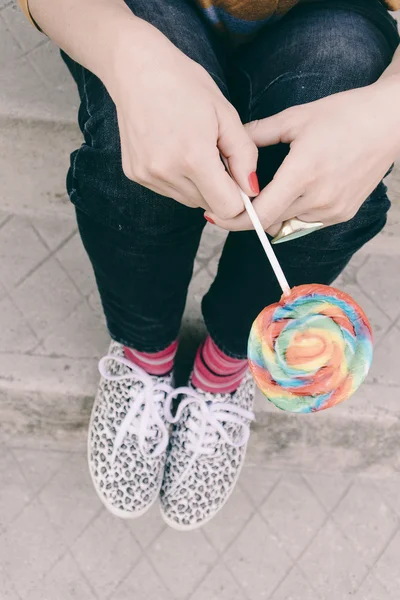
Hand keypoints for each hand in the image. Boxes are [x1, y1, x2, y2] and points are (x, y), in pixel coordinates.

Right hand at [106, 20, 257, 216]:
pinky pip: (170, 191)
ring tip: (194, 149)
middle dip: (220, 189)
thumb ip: (244, 156)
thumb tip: (252, 190)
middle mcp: (166, 172)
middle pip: (209, 207)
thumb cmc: (185, 84)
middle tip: (216, 155)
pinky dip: (179, 179)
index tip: (241, 180)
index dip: (240, 198)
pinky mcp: (136, 175)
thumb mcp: (226, 114)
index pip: (227, 208)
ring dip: (200, 185)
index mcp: (193, 157)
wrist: (136, 68)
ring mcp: (148, 175)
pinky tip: (174, 150)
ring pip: (189, 201)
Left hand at [205, 79, 399, 231]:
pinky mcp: (342, 215)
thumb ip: (258, 134)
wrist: (389, 123)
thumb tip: (227, 145)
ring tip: (266, 192)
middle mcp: (319, 198)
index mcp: (303, 173)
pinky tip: (294, 192)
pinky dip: (292, 214)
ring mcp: (332, 211)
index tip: (215, 215)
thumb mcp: (295, 118)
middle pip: (269, 222)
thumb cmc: (343, 115)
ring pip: (286, 225)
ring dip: (271, 215)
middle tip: (232, 201)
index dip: (233, 219)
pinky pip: (305, 224)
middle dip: (247, 215)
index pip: (260, 214)